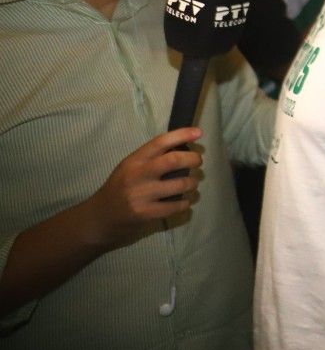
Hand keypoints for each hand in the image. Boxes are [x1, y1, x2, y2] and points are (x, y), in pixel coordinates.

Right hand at [86, 128, 203, 247]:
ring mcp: (141, 195)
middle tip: (198, 162)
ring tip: (191, 183)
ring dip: (192, 182)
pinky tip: (185, 201)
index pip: (160, 142)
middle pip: (173, 160)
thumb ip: (151, 158)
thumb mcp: (130, 167)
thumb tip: (184, 146)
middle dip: (193, 159)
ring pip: (180, 184)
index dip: (181, 135)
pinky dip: (185, 202)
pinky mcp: (146, 214)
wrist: (100, 217)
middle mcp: (137, 175)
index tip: (198, 133)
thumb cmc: (120, 188)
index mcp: (134, 160)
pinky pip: (175, 206)